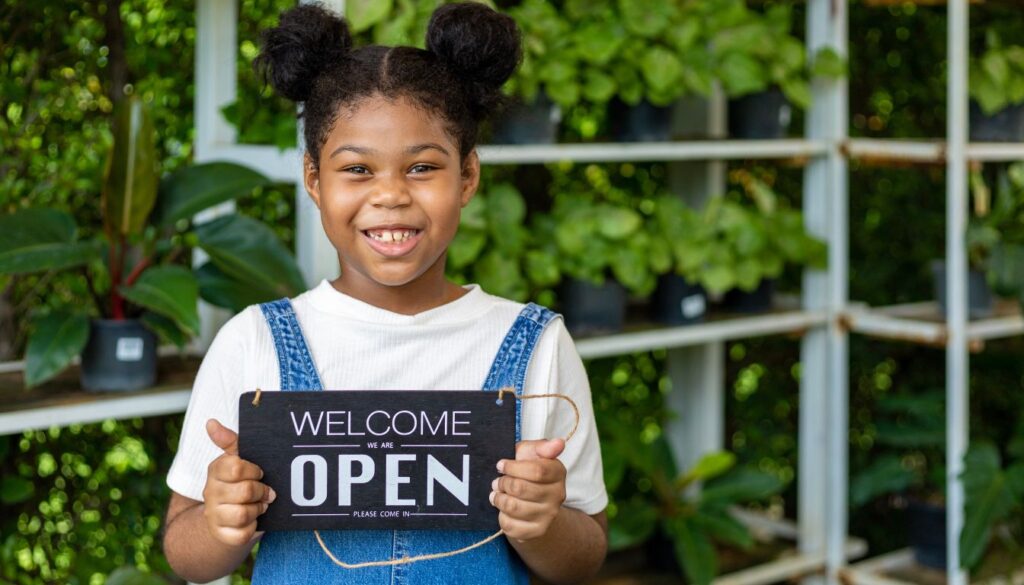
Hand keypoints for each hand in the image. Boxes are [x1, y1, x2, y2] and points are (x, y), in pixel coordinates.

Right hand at [202, 418, 274, 546]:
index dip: (254, 470)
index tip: (260, 472)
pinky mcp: (221, 534)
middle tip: (266, 492)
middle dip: (262, 491)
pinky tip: (252, 520)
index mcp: (216, 470)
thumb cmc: (238, 482)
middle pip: (245, 491)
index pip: (236, 467)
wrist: (226, 517)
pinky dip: (252, 528)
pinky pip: (242, 533)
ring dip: (258, 509)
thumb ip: (229, 441)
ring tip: (260, 505)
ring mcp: (213, 514)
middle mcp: (210, 492)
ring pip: (243, 513)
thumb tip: (211, 422)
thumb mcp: (237, 459)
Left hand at [490, 438, 566, 541]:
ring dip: (499, 499)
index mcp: (558, 473)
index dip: (513, 467)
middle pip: (521, 489)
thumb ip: (541, 447)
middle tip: (498, 481)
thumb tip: (558, 443)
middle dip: (503, 483)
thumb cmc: (529, 474)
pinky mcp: (537, 531)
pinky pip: (511, 525)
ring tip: (497, 494)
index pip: (536, 470)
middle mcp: (558, 495)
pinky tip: (503, 510)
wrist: (536, 503)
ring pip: (513, 507)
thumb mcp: (532, 454)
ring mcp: (548, 515)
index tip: (501, 465)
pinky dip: (501, 516)